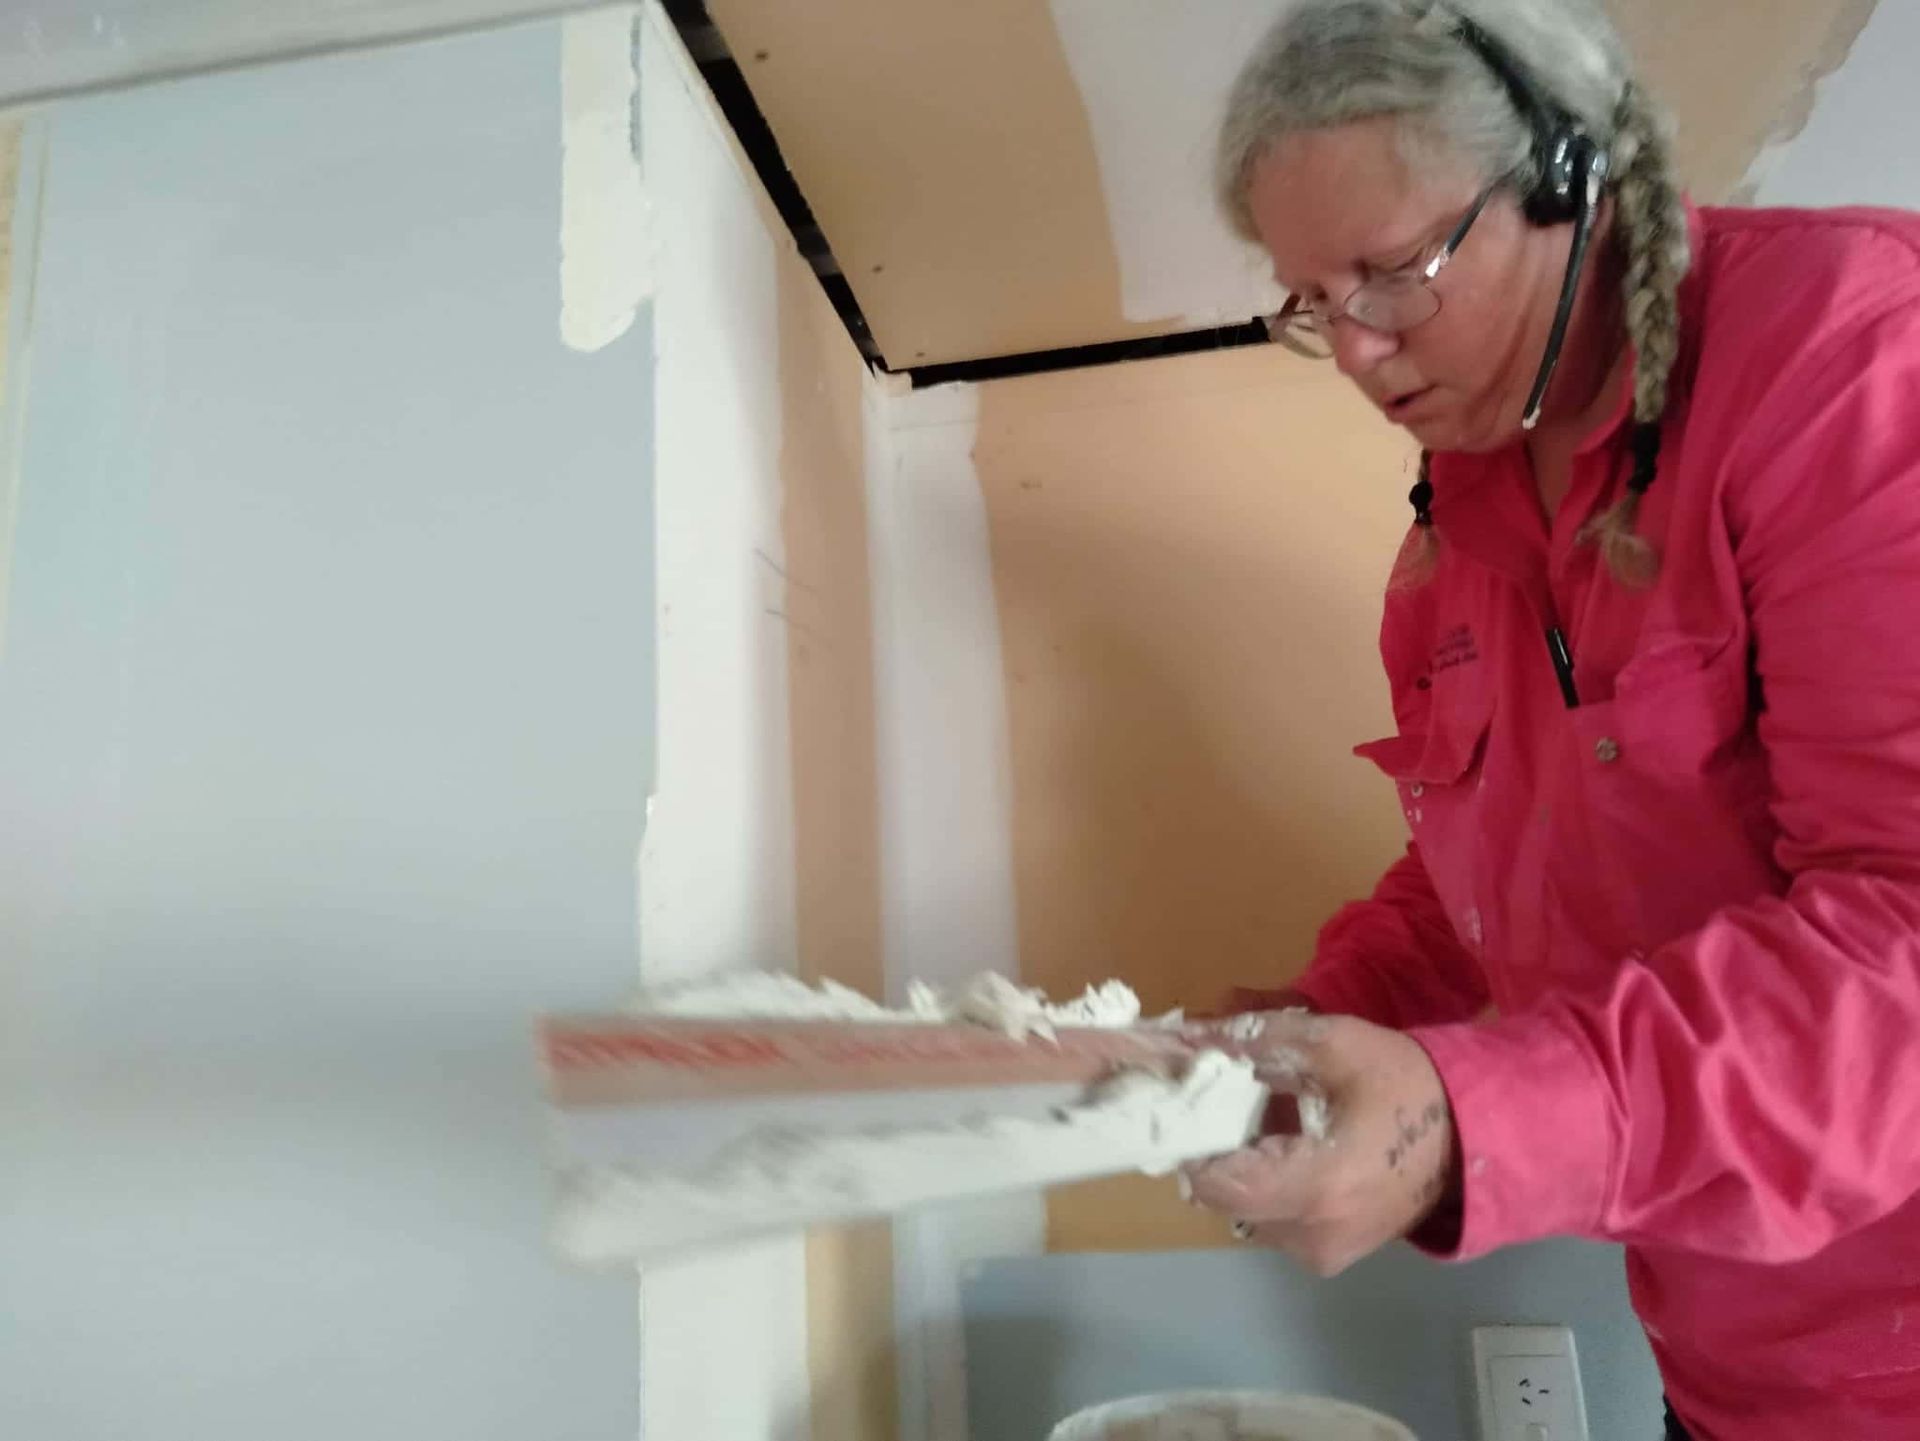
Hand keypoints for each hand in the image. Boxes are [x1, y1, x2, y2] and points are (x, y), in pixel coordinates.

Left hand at [1181, 1011, 1457, 1276]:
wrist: (1474, 1135)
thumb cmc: (1406, 1086)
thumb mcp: (1333, 1046)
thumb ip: (1256, 1044)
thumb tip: (1189, 1037)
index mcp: (1316, 1189)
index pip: (1215, 1182)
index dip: (1192, 1141)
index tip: (1190, 1104)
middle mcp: (1312, 1237)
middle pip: (1225, 1196)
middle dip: (1219, 1146)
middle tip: (1231, 1101)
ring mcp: (1322, 1254)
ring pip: (1246, 1209)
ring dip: (1245, 1165)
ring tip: (1268, 1121)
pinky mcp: (1330, 1257)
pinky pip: (1274, 1219)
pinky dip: (1270, 1184)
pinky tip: (1292, 1148)